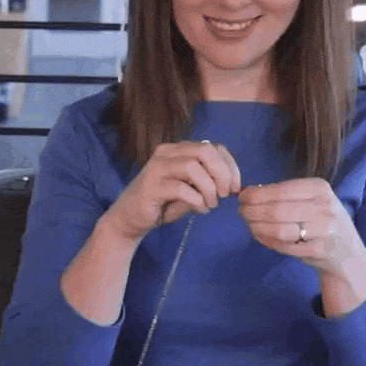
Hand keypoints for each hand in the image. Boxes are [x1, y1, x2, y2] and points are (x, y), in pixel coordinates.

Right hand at [106, 140, 241, 241]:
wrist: (130, 218)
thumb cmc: (163, 203)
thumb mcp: (190, 189)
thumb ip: (207, 181)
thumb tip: (232, 184)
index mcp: (177, 150)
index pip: (213, 147)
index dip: (230, 166)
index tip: (235, 188)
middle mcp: (166, 153)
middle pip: (204, 150)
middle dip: (221, 173)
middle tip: (225, 194)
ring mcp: (156, 168)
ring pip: (193, 167)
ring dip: (209, 188)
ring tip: (210, 204)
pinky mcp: (150, 186)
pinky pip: (181, 188)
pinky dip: (197, 200)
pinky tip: (199, 209)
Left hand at [236, 178, 365, 279]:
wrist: (347, 252)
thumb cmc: (318, 220)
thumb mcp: (308, 199)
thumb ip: (281, 194)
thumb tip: (246, 192)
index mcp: (320, 188)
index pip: (279, 190)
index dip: (255, 195)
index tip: (241, 197)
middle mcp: (325, 207)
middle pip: (276, 210)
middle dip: (252, 211)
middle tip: (242, 212)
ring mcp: (324, 230)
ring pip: (279, 230)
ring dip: (257, 227)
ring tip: (250, 225)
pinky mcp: (319, 250)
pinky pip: (284, 246)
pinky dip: (267, 241)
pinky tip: (261, 236)